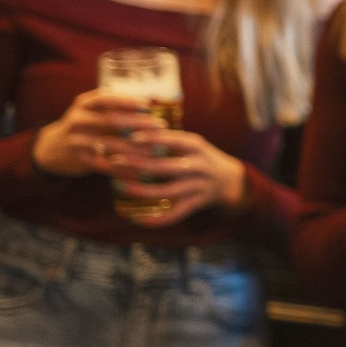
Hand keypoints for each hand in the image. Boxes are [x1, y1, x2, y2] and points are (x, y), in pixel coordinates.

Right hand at [32, 91, 162, 177]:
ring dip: (137, 148)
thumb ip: (114, 108)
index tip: (147, 105)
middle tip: (161, 126)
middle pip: (111, 120)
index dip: (127, 101)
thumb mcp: (92, 112)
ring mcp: (77, 141)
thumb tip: (149, 107)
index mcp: (83, 104)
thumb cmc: (84, 126)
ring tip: (157, 149)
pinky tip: (142, 170)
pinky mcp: (80, 160)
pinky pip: (106, 165)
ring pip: (111, 144)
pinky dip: (126, 168)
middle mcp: (78, 120)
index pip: (106, 98)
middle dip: (138, 123)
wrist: (52, 148)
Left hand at [104, 129, 247, 226]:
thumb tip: (133, 127)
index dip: (150, 139)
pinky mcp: (197, 203)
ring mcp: (198, 186)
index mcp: (195, 146)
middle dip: (137, 164)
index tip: (129, 138)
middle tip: (115, 161)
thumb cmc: (201, 158)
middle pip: (163, 166)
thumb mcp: (191, 143)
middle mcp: (197, 165)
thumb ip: (168, 138)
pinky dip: (157, 219)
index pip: (170, 139)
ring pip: (167, 191)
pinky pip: (176, 214)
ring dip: (142, 190)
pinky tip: (139, 220)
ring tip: (122, 186)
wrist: (230, 180)